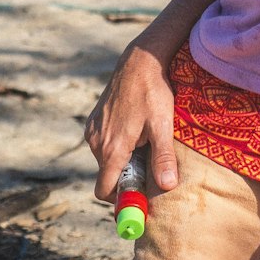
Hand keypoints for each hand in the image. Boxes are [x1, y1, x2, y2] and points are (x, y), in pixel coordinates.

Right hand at [85, 42, 178, 200]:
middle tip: (151, 163)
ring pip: (106, 158)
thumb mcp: (163, 125)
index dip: (120, 198)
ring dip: (123, 158)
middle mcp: (96, 142)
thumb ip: (163, 158)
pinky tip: (136, 128)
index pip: (104, 190)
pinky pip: (103, 142)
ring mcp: (93, 130)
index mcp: (111, 149)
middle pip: (108, 174)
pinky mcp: (94, 120)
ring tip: (146, 141)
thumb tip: (167, 187)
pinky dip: (117, 143)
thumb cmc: (153, 92)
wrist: (140, 60)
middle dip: (127, 175)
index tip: (138, 196)